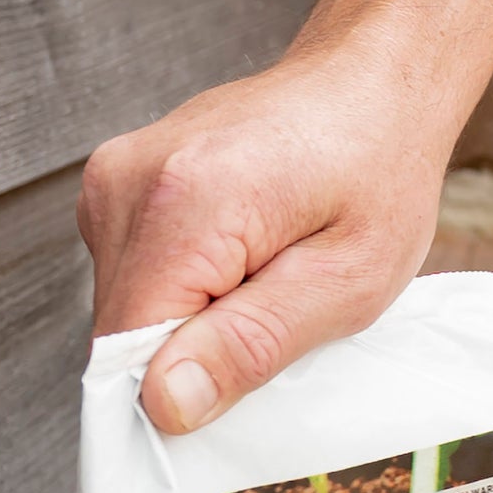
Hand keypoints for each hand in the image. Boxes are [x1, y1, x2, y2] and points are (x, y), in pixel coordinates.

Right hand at [79, 35, 463, 433]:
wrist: (371, 85)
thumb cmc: (376, 173)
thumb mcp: (345, 282)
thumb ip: (251, 344)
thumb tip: (165, 403)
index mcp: (181, 208)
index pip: (126, 351)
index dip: (176, 398)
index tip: (241, 407)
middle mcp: (127, 185)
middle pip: (124, 332)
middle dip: (195, 359)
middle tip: (280, 335)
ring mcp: (116, 179)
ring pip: (132, 307)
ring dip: (197, 324)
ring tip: (272, 287)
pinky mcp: (124, 185)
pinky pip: (141, 274)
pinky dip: (192, 291)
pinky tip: (248, 265)